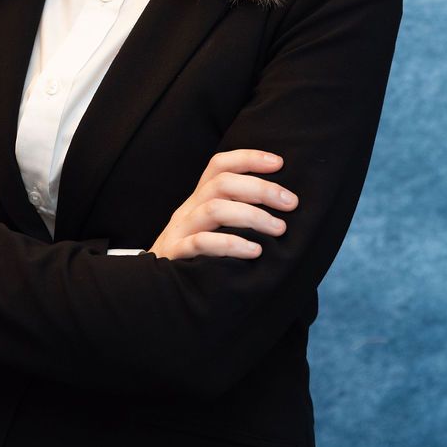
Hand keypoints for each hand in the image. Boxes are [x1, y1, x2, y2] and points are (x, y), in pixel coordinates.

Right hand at [148, 149, 298, 260]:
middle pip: (222, 184)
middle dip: (261, 189)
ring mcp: (180, 231)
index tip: (279, 163)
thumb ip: (234, 212)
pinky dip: (231, 244)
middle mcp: (188, 209)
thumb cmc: (195, 256)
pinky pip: (202, 243)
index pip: (219, 165)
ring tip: (279, 228)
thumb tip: (280, 204)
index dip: (248, 158)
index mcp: (199, 198)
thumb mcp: (210, 228)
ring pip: (215, 210)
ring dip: (252, 216)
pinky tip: (255, 251)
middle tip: (291, 202)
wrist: (155, 288)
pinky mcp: (176, 255)